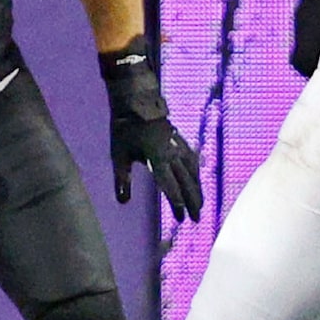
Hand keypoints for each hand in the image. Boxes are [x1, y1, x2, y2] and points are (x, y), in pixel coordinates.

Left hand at [101, 40, 203, 220]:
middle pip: (187, 182)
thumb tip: (123, 201)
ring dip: (198, 189)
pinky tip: (199, 175)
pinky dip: (198, 171)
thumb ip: (122, 179)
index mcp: (157, 159)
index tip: (181, 218)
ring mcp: (179, 145)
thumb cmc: (124, 128)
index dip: (177, 204)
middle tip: (197, 218)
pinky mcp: (180, 139)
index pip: (170, 187)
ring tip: (201, 203)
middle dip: (193, 201)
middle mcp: (172, 154)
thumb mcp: (118, 155)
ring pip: (193, 171)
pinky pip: (193, 159)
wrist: (136, 101)